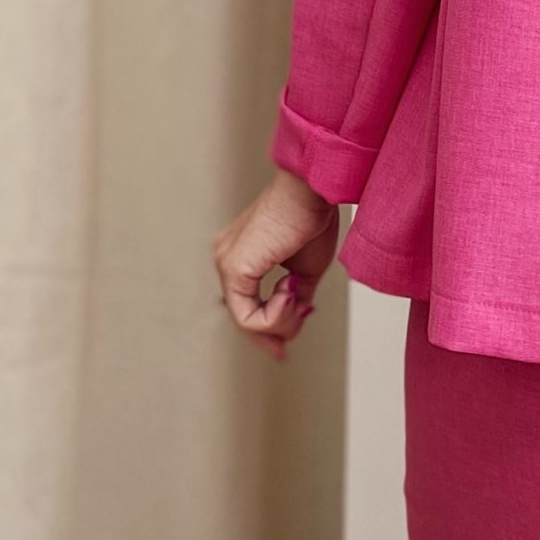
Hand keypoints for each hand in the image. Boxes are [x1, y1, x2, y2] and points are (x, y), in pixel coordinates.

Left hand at [213, 168, 339, 357]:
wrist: (313, 190)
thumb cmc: (312, 216)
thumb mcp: (306, 269)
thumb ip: (295, 296)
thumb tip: (295, 318)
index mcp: (242, 255)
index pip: (246, 305)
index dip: (267, 331)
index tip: (283, 349)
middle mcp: (227, 258)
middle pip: (243, 317)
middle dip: (271, 335)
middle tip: (286, 348)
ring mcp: (226, 262)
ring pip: (245, 321)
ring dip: (280, 321)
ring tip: (300, 299)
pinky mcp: (233, 267)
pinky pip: (248, 316)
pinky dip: (275, 315)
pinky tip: (291, 292)